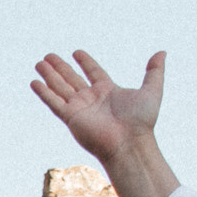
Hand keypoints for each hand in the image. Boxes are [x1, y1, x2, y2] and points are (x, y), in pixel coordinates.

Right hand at [31, 49, 165, 164]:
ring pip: (60, 87)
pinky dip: (44, 92)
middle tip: (48, 56)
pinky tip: (34, 82)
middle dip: (60, 67)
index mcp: (107, 91)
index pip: (93, 72)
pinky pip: (54, 102)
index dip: (85, 62)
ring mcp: (79, 108)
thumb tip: (161, 52)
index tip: (77, 52)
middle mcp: (91, 99)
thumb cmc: (142, 121)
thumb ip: (154, 71)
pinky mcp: (71, 118)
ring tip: (39, 62)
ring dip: (49, 75)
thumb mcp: (152, 90)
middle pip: (72, 78)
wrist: (129, 143)